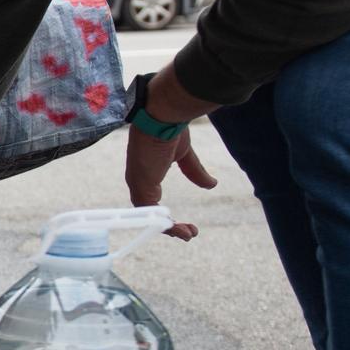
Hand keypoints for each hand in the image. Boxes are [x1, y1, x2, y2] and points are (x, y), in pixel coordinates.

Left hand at [123, 65, 219, 239]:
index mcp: (146, 171)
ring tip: (190, 234)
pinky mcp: (141, 185)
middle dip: (169, 225)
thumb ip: (195, 171)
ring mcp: (138, 183)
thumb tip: (212, 185)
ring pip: (150, 215)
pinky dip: (166, 224)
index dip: (165, 213)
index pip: (151, 198)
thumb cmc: (171, 127)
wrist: (164, 115)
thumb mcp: (185, 155)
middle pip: (150, 210)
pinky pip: (150, 213)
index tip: (185, 222)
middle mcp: (139, 179)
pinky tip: (182, 229)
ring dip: (170, 228)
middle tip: (190, 232)